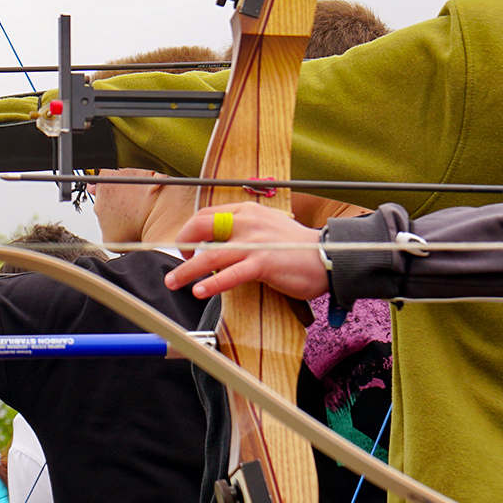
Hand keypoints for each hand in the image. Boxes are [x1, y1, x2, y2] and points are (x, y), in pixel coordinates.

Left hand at [167, 202, 327, 300]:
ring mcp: (255, 243)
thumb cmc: (295, 247)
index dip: (189, 231)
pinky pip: (232, 274)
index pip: (206, 216)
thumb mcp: (265, 227)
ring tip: (173, 282)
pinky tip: (199, 291)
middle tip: (174, 265)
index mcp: (246, 212)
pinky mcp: (264, 263)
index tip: (184, 248)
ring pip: (210, 255)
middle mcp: (248, 223)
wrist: (329, 256)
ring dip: (187, 270)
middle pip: (202, 228)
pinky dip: (212, 283)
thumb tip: (213, 245)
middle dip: (181, 246)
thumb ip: (240, 231)